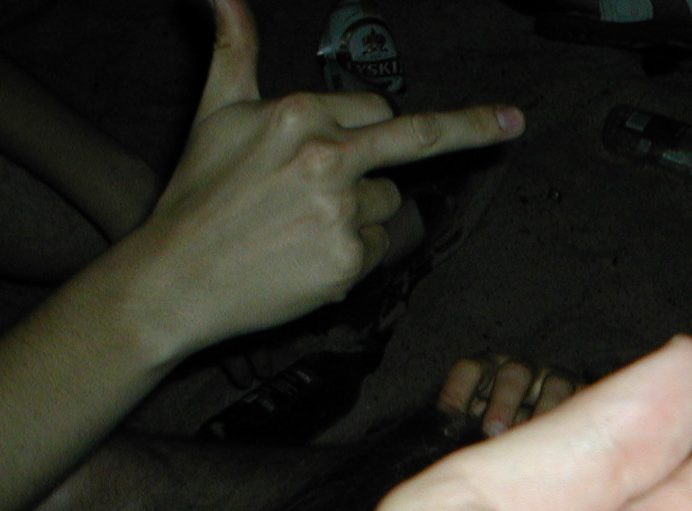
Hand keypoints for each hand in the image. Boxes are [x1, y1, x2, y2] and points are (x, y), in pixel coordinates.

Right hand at [125, 0, 522, 356]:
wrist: (175, 279)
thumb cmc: (196, 195)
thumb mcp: (214, 113)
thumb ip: (235, 49)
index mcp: (298, 114)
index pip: (376, 110)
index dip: (375, 126)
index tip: (443, 121)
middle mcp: (327, 157)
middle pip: (414, 142)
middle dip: (470, 128)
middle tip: (516, 120)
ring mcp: (340, 212)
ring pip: (387, 208)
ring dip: (360, 217)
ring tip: (301, 230)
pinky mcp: (348, 262)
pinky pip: (375, 251)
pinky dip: (349, 257)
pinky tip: (305, 261)